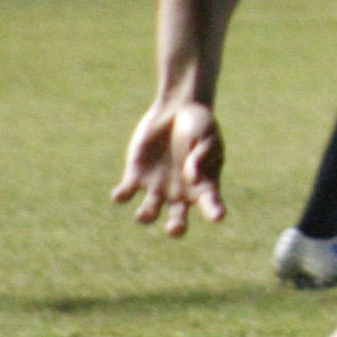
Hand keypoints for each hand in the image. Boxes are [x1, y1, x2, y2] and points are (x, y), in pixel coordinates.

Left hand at [111, 95, 226, 235]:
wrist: (176, 108)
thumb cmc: (198, 123)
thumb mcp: (206, 135)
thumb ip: (201, 155)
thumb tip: (192, 177)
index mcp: (203, 187)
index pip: (211, 206)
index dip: (215, 213)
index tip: (218, 216)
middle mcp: (179, 195)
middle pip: (177, 222)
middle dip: (176, 228)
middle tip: (174, 226)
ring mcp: (156, 188)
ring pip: (148, 213)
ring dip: (145, 216)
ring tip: (144, 213)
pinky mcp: (136, 176)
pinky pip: (126, 193)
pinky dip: (121, 196)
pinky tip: (119, 195)